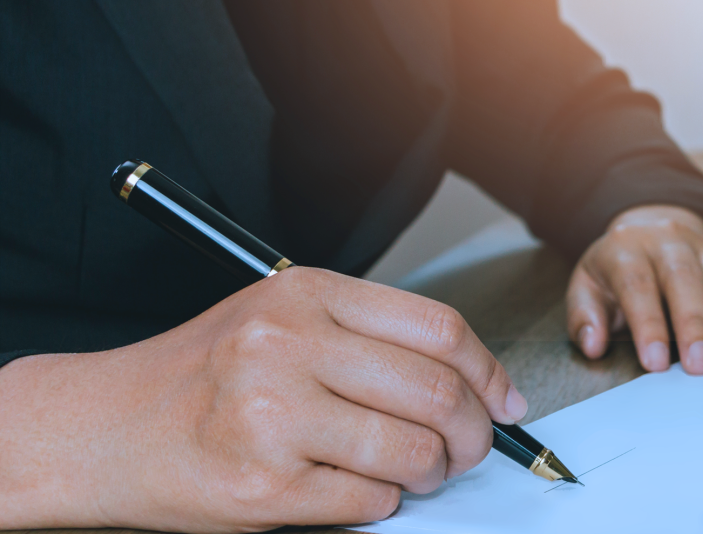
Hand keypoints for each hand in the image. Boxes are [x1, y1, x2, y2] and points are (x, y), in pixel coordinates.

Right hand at [0, 267, 523, 532]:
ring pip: (412, 451)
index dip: (489, 372)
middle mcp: (287, 346)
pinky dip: (384, 502)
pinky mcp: (262, 485)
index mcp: (305, 295)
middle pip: (438, 391)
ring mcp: (272, 415)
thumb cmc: (202, 376)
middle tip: (471, 449)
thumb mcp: (282, 322)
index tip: (505, 402)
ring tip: (418, 472)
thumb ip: (370, 339)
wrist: (104, 428)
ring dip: (433, 473)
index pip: (439, 328)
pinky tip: (362, 490)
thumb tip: (477, 385)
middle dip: (475, 433)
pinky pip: (370, 500)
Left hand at [567, 205, 702, 374]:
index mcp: (628, 249)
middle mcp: (669, 243)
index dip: (648, 325)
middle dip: (696, 326)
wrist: (648, 228)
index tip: (655, 363)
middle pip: (685, 282)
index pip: (638, 285)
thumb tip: (593, 345)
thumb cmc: (617, 267)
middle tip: (702, 365)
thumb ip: (585, 316)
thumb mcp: (586, 284)